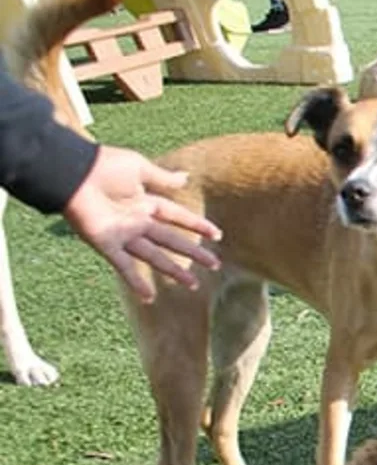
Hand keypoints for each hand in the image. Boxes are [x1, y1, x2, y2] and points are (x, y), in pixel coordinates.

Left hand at [61, 145, 221, 302]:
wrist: (72, 173)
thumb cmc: (103, 165)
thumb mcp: (138, 168)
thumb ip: (162, 178)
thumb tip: (186, 179)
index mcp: (146, 202)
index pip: (177, 216)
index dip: (196, 225)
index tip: (216, 235)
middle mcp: (137, 221)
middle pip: (171, 240)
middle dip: (193, 253)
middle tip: (214, 265)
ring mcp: (124, 234)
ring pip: (154, 257)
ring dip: (173, 271)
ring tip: (192, 285)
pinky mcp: (107, 244)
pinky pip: (124, 266)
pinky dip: (135, 282)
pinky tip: (149, 299)